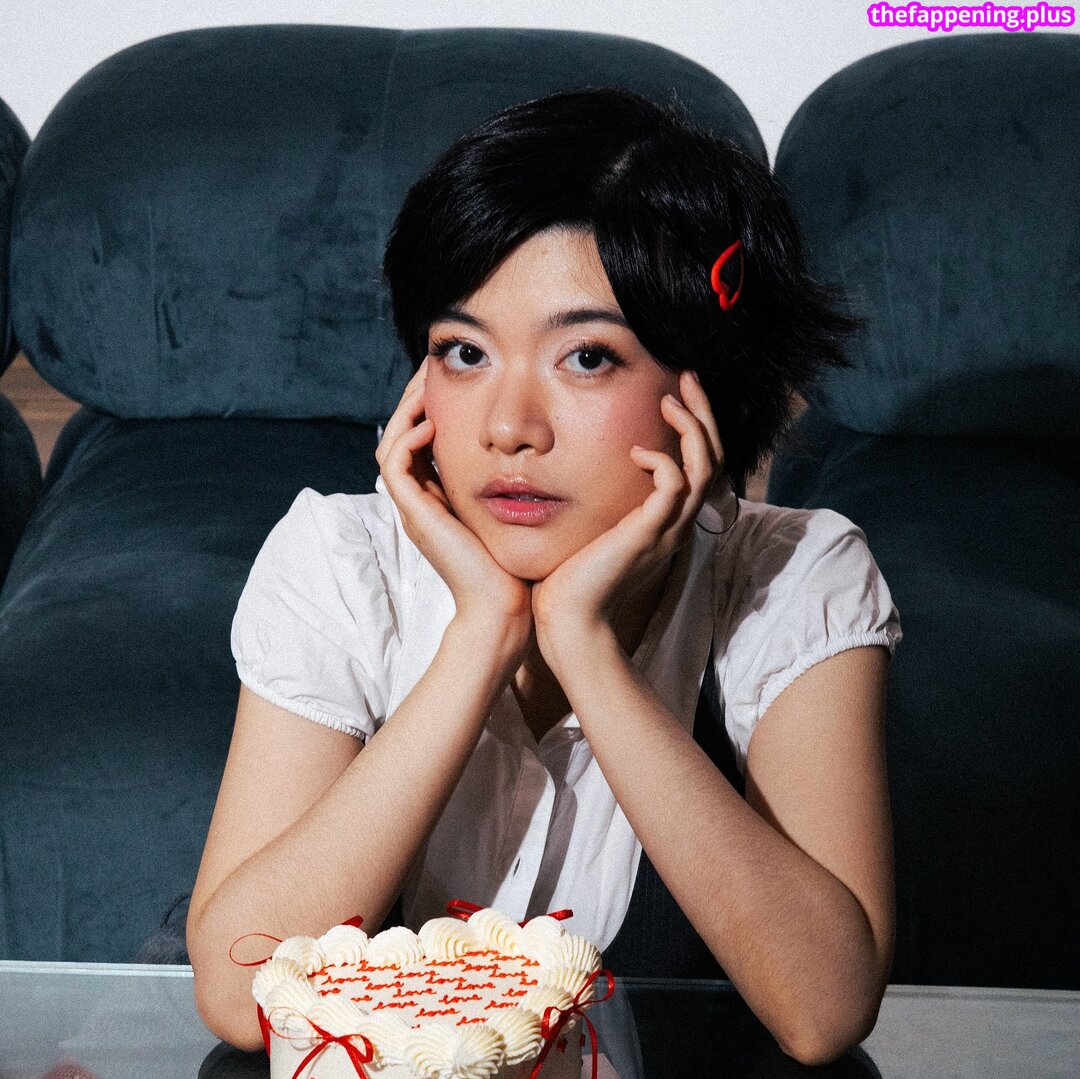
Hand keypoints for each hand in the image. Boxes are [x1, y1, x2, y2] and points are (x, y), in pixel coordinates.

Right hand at [377, 362, 533, 662]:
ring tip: (428, 384)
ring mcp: (414, 509)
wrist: (504, 606)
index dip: (430, 407)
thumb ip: (508, 482)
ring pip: (391, 444)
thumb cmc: (515, 564)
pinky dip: (408, 438)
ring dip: (406, 410)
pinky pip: (395, 465)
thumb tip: (532, 451)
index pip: (422, 441)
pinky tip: (434, 423)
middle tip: (433, 367)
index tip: (452, 379)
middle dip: (415, 399)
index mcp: (438, 499)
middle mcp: (421, 501)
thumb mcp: (511, 510)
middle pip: (401, 436)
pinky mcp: (415, 514)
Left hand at [532, 369, 722, 670]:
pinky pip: (673, 488)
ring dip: (692, 428)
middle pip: (713, 459)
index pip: (700, 465)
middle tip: (688, 378)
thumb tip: (578, 470)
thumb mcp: (594, 529)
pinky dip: (663, 463)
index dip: (696, 427)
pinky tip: (637, 452)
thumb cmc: (571, 579)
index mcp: (666, 521)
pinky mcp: (647, 536)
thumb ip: (602, 503)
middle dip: (704, 414)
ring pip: (704, 469)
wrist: (568, 620)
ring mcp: (666, 531)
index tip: (676, 394)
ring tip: (670, 400)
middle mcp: (675, 524)